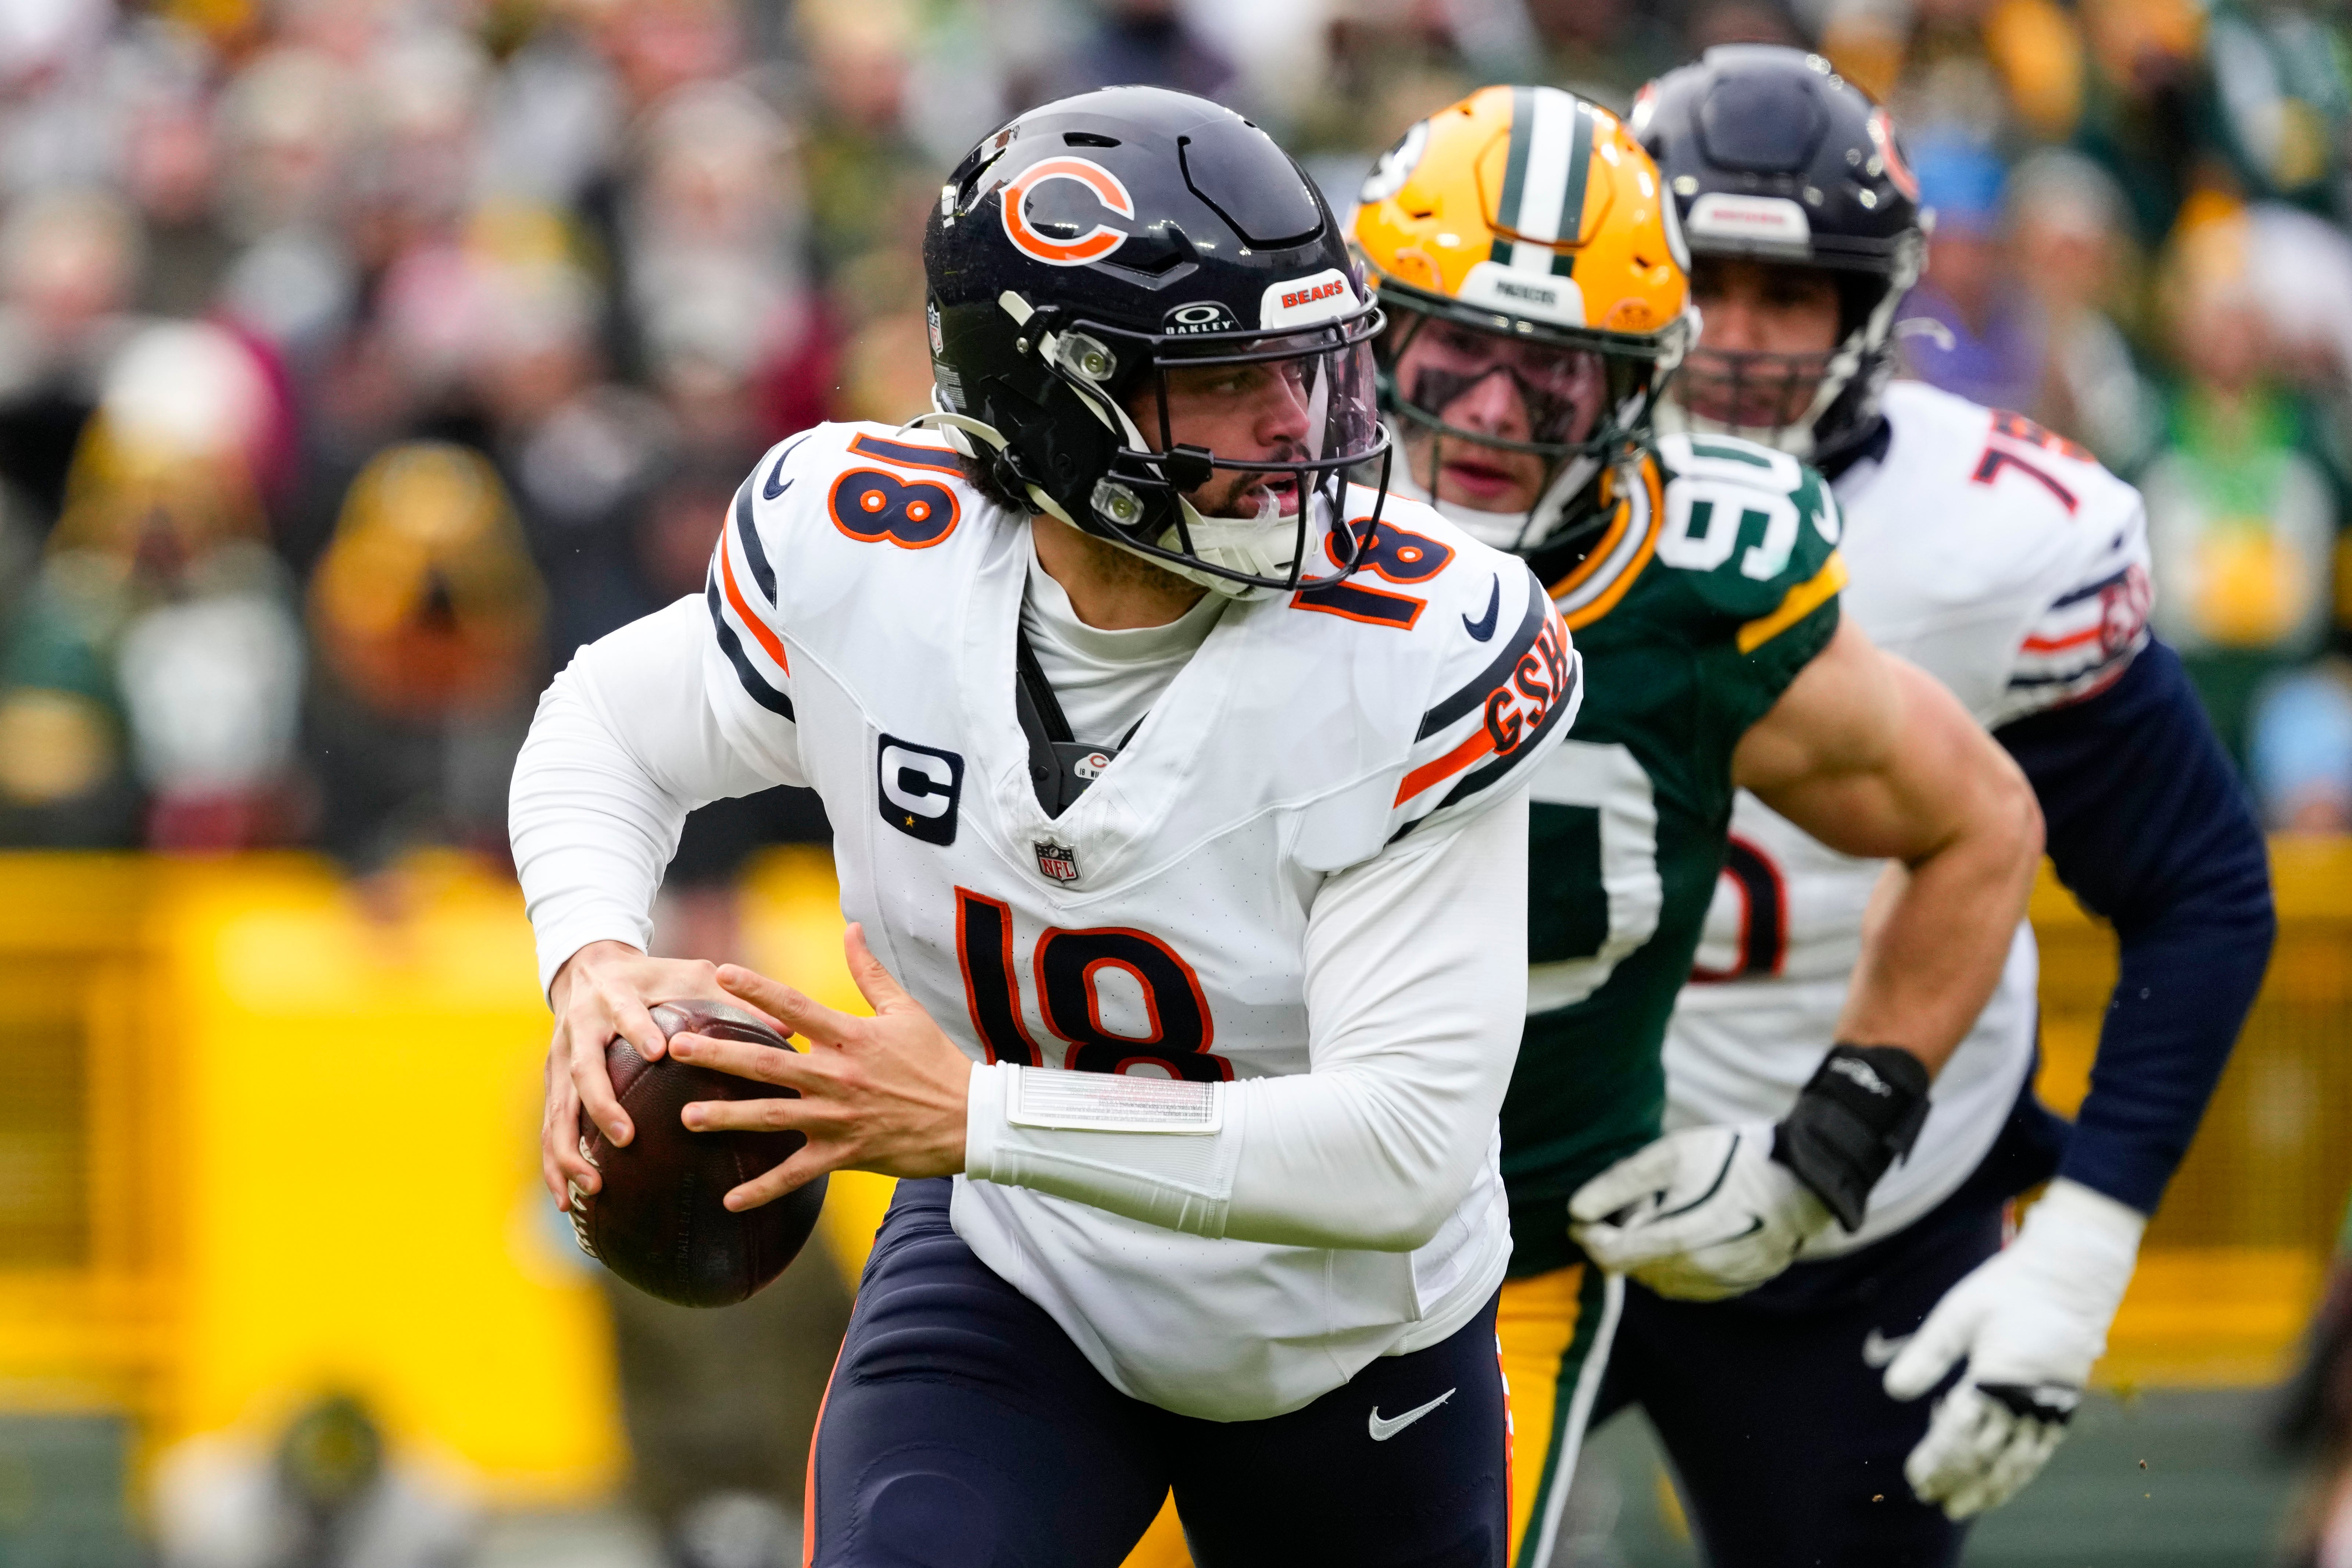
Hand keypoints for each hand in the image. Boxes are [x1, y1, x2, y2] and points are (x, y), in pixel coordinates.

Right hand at [542, 940, 751, 1211]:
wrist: (588, 967)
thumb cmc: (654, 977)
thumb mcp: (691, 976)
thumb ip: (734, 1000)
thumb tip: (791, 1031)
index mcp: (615, 997)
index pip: (625, 1011)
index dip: (638, 1028)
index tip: (659, 1051)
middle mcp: (581, 1029)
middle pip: (583, 1068)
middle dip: (601, 1103)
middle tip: (627, 1137)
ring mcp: (560, 1060)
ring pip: (559, 1109)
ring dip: (570, 1150)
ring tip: (593, 1186)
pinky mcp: (553, 1084)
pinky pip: (551, 1129)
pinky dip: (555, 1165)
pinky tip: (565, 1203)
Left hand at [669, 923, 974, 1210]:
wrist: (969, 1118)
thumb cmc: (935, 1061)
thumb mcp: (905, 1010)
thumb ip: (870, 972)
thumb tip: (851, 928)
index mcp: (850, 1035)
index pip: (795, 1005)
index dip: (756, 988)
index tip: (719, 973)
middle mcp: (837, 1074)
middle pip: (767, 1061)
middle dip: (719, 1054)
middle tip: (677, 1047)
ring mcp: (838, 1116)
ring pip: (771, 1116)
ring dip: (726, 1116)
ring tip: (685, 1116)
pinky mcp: (845, 1153)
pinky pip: (796, 1174)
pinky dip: (763, 1190)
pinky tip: (729, 1201)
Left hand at [1568, 1125, 1833, 1300]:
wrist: (1804, 1182)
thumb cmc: (1735, 1160)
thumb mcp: (1672, 1155)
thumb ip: (1619, 1183)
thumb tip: (1577, 1209)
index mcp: (1673, 1242)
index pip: (1609, 1256)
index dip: (1588, 1237)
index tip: (1582, 1217)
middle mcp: (1692, 1273)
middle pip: (1630, 1269)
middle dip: (1616, 1242)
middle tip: (1624, 1209)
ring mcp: (1716, 1284)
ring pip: (1657, 1280)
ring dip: (1643, 1256)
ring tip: (1656, 1218)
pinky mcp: (1735, 1286)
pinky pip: (1686, 1286)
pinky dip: (1671, 1268)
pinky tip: (1679, 1238)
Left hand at [1885, 1178, 2145, 1518]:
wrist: (2070, 1276)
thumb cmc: (2008, 1290)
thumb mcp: (1957, 1314)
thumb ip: (1927, 1355)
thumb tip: (1892, 1392)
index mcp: (1996, 1377)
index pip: (1959, 1433)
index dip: (1936, 1460)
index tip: (1915, 1478)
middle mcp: (2027, 1399)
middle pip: (1986, 1454)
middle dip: (1956, 1479)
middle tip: (1931, 1499)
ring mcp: (2051, 1406)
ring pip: (2017, 1461)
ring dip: (1989, 1487)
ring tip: (1964, 1506)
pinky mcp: (2065, 1404)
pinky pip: (2041, 1451)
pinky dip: (2020, 1473)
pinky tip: (2004, 1484)